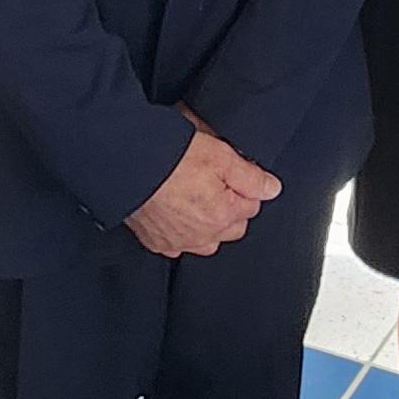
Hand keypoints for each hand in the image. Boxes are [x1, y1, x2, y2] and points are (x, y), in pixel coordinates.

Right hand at [125, 118, 280, 259]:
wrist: (126, 164)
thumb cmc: (169, 157)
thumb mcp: (220, 155)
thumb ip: (251, 176)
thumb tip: (272, 189)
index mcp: (223, 216)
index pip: (252, 205)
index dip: (243, 184)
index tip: (229, 171)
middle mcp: (204, 236)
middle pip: (232, 226)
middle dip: (229, 207)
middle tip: (212, 180)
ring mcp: (179, 242)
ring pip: (207, 239)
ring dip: (207, 224)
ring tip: (194, 196)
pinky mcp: (157, 242)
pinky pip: (178, 243)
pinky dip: (181, 231)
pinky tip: (175, 211)